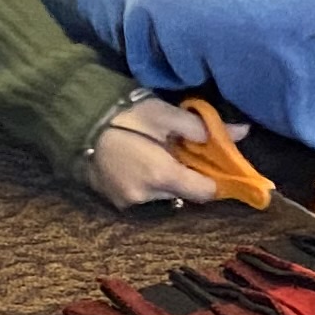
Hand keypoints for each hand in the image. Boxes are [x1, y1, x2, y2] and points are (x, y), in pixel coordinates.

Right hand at [87, 97, 226, 211]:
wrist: (73, 120)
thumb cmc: (121, 113)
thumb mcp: (163, 113)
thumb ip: (201, 128)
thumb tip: (241, 133)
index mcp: (161, 176)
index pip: (205, 192)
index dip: (217, 179)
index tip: (221, 164)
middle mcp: (145, 196)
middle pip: (184, 193)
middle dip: (190, 174)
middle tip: (187, 150)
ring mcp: (126, 201)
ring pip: (163, 194)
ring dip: (168, 178)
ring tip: (160, 152)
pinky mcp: (112, 199)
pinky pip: (142, 194)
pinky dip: (148, 181)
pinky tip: (141, 159)